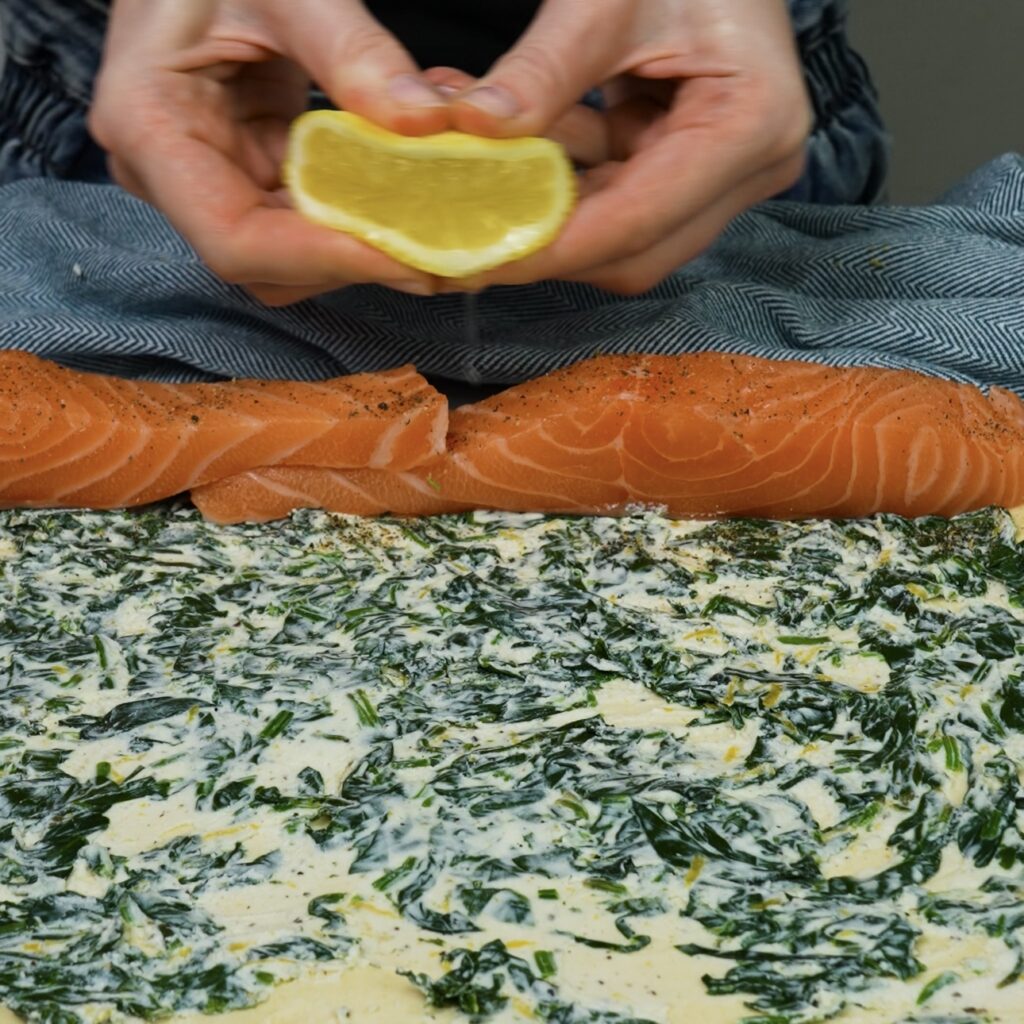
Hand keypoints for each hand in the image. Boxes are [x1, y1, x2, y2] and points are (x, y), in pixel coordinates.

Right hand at [90, 0, 455, 304]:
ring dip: (370, 243)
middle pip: (271, 264)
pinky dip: (365, 211)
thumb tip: (424, 123)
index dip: (323, 257)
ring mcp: (210, 177)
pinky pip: (310, 217)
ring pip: (297, 255)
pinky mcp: (247, 170)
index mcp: (150, 128)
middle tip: (448, 252)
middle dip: (359, 259)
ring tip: (443, 225)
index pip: (236, 241)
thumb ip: (351, 49)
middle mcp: (170, 174)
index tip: (403, 254)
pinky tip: (414, 192)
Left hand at [441, 0, 812, 294]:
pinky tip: (513, 152)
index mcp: (750, 123)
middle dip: (547, 244)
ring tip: (477, 170)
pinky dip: (560, 183)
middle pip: (634, 252)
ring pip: (620, 237)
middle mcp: (750, 167)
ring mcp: (726, 174)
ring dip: (547, 211)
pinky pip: (617, 201)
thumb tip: (473, 127)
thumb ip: (542, 69)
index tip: (478, 260)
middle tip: (465, 231)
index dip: (552, 249)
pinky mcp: (695, 169)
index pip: (636, 220)